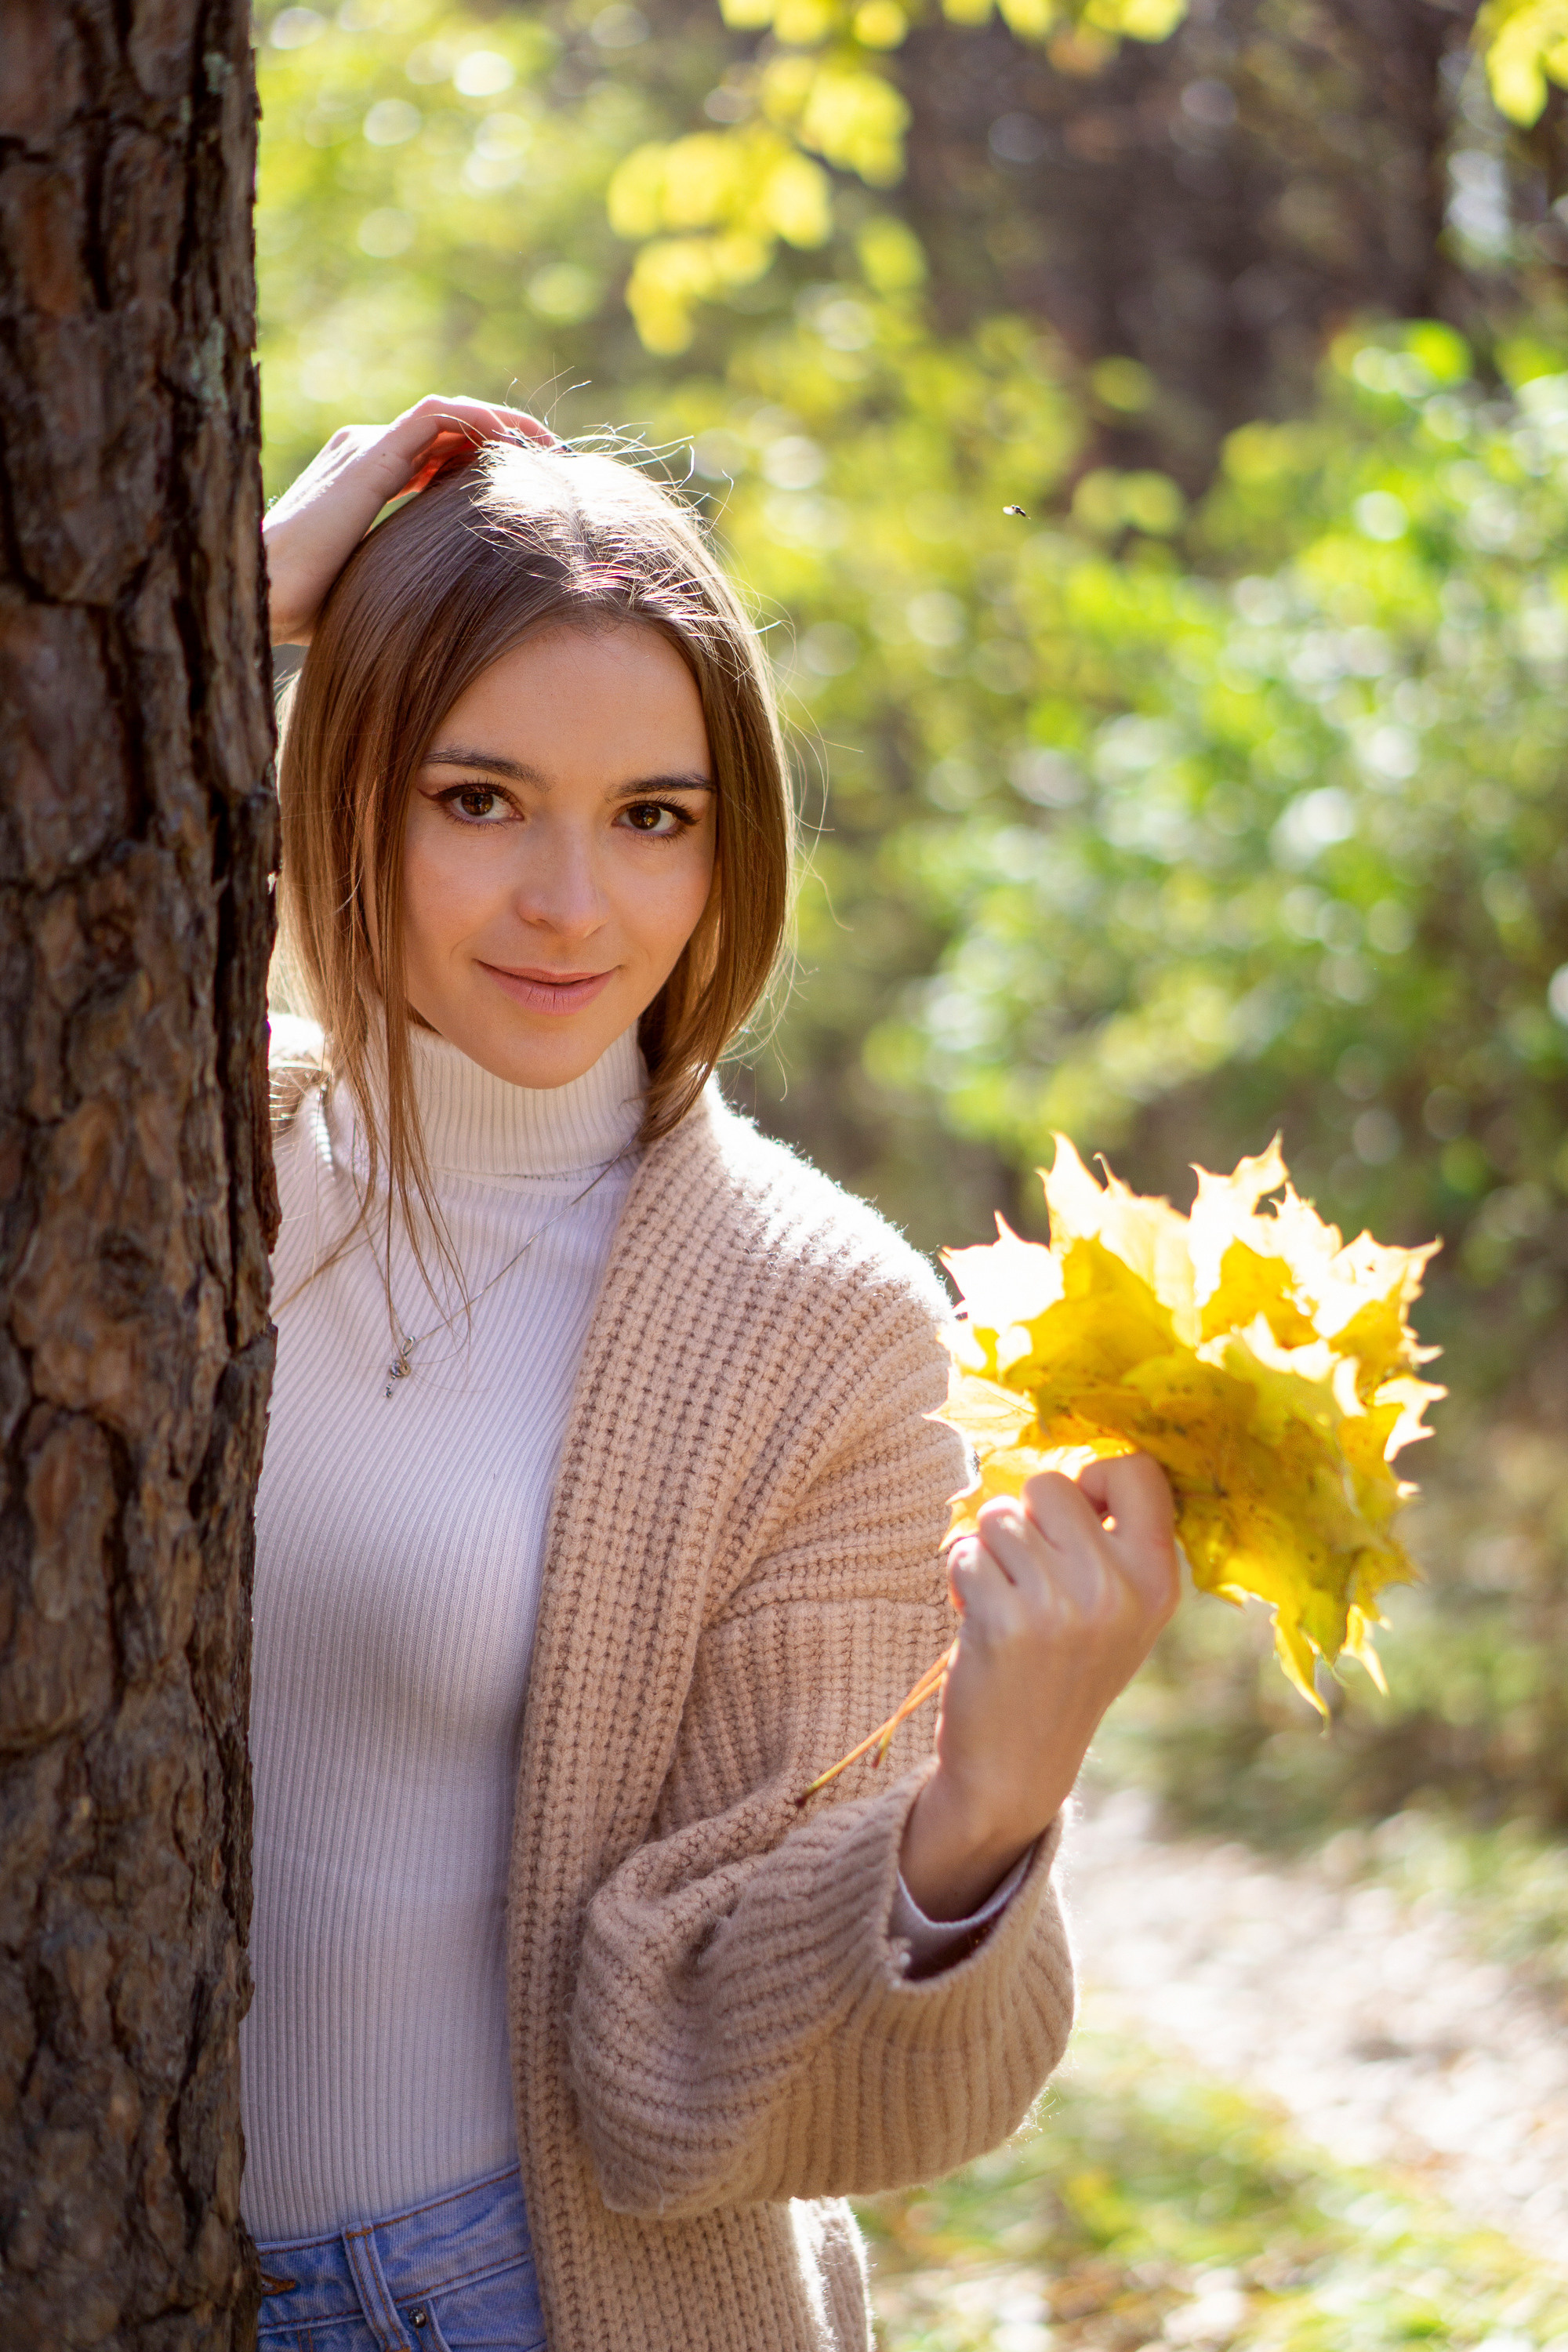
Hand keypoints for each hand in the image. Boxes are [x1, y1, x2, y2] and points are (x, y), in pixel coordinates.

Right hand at [262, 393, 553, 646]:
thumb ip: (409, 582)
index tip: (535, 493)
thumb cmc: (306, 612)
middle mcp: (367, 452)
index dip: (489, 468)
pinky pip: (439, 415)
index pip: (439, 457)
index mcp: (367, 480)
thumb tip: (454, 625)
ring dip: (506, 427)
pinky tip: (521, 444)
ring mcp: (368, 446)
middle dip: (508, 443)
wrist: (263, 596)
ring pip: (452, 415)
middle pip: (451, 431)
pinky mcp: (371, 451)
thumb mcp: (377, 589)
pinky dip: (483, 421)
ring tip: (551, 452)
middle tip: (557, 469)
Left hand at [899, 1453, 1177, 1920]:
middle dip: (1024, 1517)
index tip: (1075, 1515)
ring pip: (1000, 1515)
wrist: (1018, 1767)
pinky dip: (960, 1577)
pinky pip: (965, 1551)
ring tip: (1003, 1600)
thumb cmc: (1060, 1670)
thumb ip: (1106, 1541)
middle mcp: (1119, 1587)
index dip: (1093, 1477)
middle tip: (1026, 1573)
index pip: (1137, 1469)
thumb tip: (1064, 1463)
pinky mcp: (1005, 1621)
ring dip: (986, 1549)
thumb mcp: (1118, 1611)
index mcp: (1158, 1578)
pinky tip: (977, 1618)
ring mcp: (1063, 1605)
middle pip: (1051, 1483)